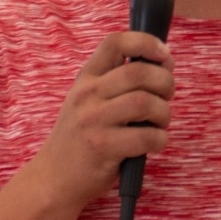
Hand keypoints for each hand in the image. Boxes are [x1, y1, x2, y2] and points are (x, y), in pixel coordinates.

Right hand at [29, 31, 173, 208]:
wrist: (53, 177)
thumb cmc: (81, 137)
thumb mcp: (88, 101)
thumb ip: (117, 82)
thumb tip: (164, 63)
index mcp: (86, 77)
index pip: (116, 42)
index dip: (146, 42)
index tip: (164, 55)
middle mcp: (87, 94)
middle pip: (138, 72)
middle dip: (165, 82)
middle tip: (166, 96)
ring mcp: (93, 120)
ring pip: (146, 103)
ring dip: (164, 113)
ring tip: (159, 123)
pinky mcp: (103, 147)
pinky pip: (147, 136)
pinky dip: (160, 139)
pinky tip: (154, 143)